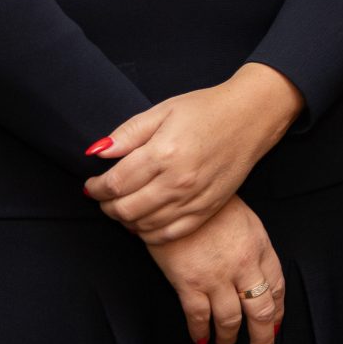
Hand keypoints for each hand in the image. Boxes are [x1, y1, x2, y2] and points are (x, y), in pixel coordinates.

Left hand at [84, 64, 303, 242]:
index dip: (95, 188)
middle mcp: (178, 181)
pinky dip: (149, 233)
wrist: (251, 116)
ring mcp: (194, 199)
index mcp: (163, 153)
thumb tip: (97, 152)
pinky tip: (144, 221)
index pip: (115, 184)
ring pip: (144, 226)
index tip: (90, 185)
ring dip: (125, 220)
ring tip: (122, 206)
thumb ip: (128, 133)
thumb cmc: (206, 109)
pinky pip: (170, 234)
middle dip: (106, 206)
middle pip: (126, 209)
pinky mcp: (207, 209)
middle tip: (103, 197)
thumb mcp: (163, 110)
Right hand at [144, 195, 285, 343]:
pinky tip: (202, 340)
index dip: (278, 310)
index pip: (278, 286)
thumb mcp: (244, 218)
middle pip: (262, 311)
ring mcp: (217, 276)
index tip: (276, 324)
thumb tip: (255, 275)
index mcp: (261, 246)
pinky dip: (201, 332)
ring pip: (231, 320)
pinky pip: (199, 316)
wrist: (178, 191)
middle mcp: (244, 265)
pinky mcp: (189, 282)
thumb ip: (252, 247)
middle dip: (263, 338)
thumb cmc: (209, 203)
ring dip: (230, 338)